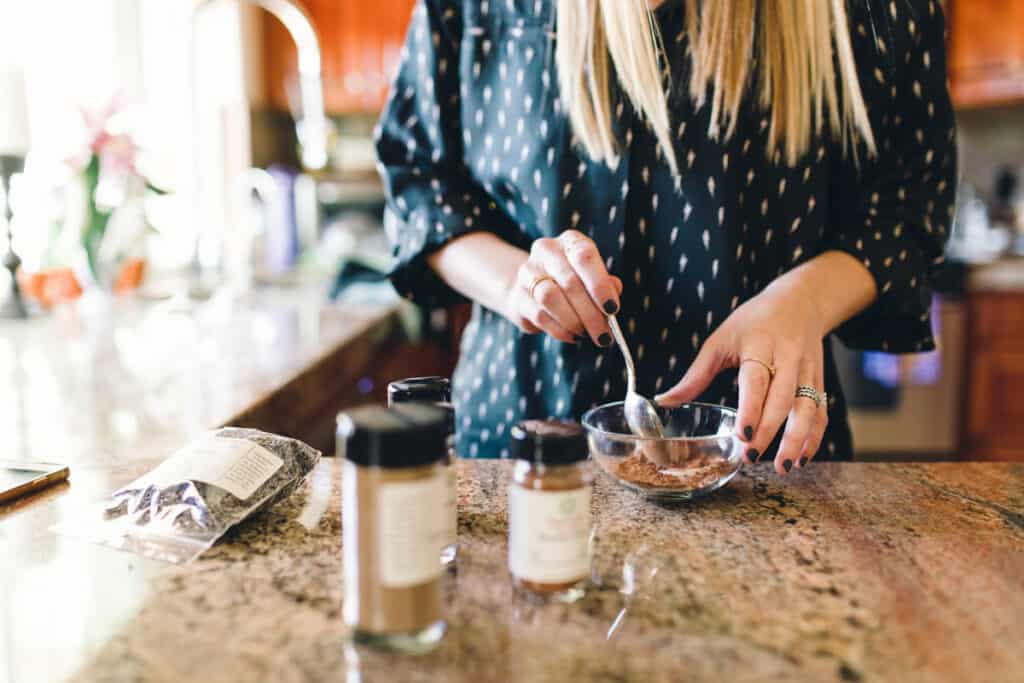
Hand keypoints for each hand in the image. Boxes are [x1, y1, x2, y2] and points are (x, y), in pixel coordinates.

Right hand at [504, 230, 622, 345]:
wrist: (532, 288)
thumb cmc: (573, 282)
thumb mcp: (593, 277)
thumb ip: (606, 285)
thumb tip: (611, 300)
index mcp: (570, 241)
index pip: (584, 257)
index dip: (599, 285)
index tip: (612, 309)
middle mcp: (546, 251)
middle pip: (569, 282)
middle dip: (590, 314)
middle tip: (603, 335)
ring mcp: (527, 273)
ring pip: (551, 298)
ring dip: (573, 322)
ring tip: (586, 333)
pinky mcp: (518, 297)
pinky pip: (540, 316)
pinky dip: (560, 330)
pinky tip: (572, 335)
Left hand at [655, 277, 827, 474]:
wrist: (799, 301)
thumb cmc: (753, 321)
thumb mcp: (720, 340)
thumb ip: (695, 375)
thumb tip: (664, 401)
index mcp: (759, 346)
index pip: (756, 381)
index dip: (751, 409)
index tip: (743, 435)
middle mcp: (788, 358)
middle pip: (783, 399)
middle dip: (769, 431)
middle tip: (751, 457)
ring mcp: (807, 370)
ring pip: (808, 409)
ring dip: (797, 440)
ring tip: (782, 467)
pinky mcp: (819, 380)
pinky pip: (821, 412)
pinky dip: (814, 437)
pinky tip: (801, 458)